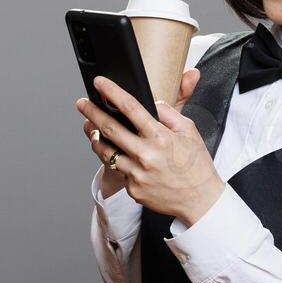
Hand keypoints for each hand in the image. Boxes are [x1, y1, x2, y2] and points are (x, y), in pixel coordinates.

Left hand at [76, 69, 224, 224]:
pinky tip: (118, 154)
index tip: (99, 83)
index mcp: (160, 137)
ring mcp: (137, 174)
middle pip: (109, 128)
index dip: (111, 92)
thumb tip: (151, 101)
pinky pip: (118, 170)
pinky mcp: (132, 189)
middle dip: (91, 112)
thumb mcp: (189, 131)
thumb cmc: (195, 164)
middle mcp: (145, 155)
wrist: (200, 200)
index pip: (130, 107)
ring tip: (92, 128)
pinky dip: (117, 160)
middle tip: (81, 103)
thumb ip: (168, 113)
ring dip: (96, 138)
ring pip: (105, 152)